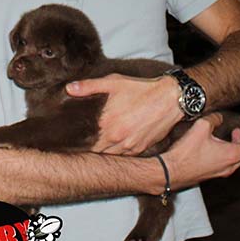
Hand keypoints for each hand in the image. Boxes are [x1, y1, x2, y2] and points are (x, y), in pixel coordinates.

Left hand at [66, 74, 181, 154]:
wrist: (170, 99)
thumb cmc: (141, 89)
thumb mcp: (114, 82)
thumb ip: (89, 86)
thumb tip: (69, 89)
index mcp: (106, 122)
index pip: (85, 140)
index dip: (77, 141)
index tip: (71, 141)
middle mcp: (116, 137)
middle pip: (96, 151)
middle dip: (89, 149)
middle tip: (82, 146)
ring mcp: (129, 146)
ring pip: (109, 157)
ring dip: (103, 153)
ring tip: (97, 149)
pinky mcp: (140, 149)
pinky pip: (124, 158)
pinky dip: (118, 154)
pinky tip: (114, 148)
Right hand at [162, 114, 239, 189]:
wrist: (171, 172)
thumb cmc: (186, 153)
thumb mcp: (201, 128)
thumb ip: (213, 119)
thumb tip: (218, 118)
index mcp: (232, 155)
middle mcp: (230, 166)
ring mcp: (221, 171)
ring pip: (237, 157)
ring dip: (239, 144)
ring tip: (235, 133)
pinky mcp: (212, 173)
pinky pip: (227, 161)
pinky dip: (229, 150)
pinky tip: (218, 143)